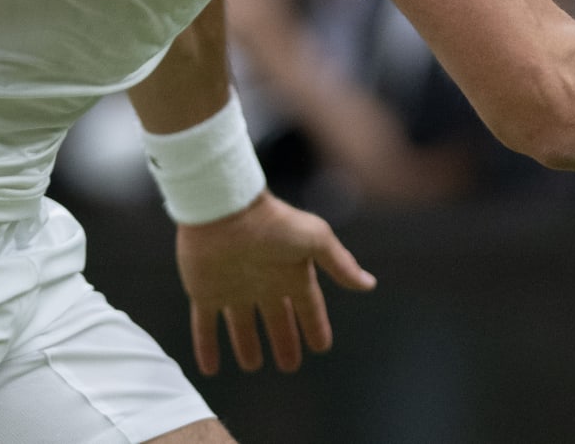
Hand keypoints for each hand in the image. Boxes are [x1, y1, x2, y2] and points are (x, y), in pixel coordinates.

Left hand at [175, 191, 375, 373]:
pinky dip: (206, 347)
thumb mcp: (314, 239)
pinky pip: (205, 326)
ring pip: (242, 325)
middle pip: (277, 320)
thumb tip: (369, 284)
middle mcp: (263, 282)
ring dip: (246, 346)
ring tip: (251, 366)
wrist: (224, 207)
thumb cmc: (272, 221)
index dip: (315, 326)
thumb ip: (339, 263)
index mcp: (290, 272)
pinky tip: (209, 368)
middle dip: (284, 341)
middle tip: (288, 366)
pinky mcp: (205, 292)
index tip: (321, 346)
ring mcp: (233, 288)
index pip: (308, 306)